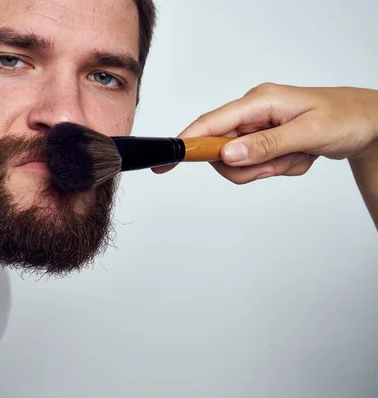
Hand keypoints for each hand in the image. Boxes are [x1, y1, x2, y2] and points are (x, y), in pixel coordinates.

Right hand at [153, 83, 377, 183]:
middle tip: (278, 164)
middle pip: (223, 152)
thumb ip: (265, 144)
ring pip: (240, 163)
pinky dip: (279, 168)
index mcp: (258, 102)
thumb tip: (228, 154)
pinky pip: (258, 166)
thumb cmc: (345, 117)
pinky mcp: (265, 140)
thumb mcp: (307, 132)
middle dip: (249, 167)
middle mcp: (253, 113)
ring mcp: (258, 128)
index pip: (210, 124)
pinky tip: (299, 156)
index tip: (166, 162)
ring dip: (269, 168)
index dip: (186, 143)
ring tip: (296, 157)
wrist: (368, 122)